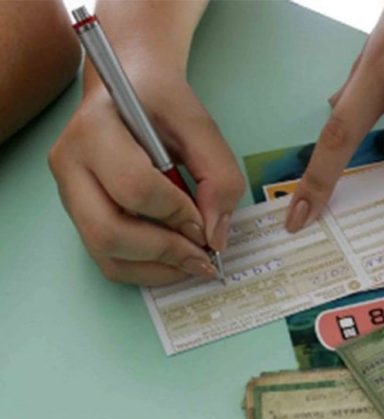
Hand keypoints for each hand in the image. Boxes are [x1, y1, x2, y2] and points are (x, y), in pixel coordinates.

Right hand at [50, 63, 243, 284]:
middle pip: (108, 231)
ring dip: (156, 268)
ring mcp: (68, 193)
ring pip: (104, 253)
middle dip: (164, 251)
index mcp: (95, 130)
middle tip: (204, 255)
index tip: (206, 223)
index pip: (133, 187)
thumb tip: (214, 236)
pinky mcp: (79, 214)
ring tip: (193, 262)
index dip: (176, 213)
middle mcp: (70, 164)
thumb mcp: (200, 125)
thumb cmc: (163, 103)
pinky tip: (174, 260)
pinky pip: (107, 259)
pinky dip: (145, 269)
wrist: (132, 88)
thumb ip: (218, 175)